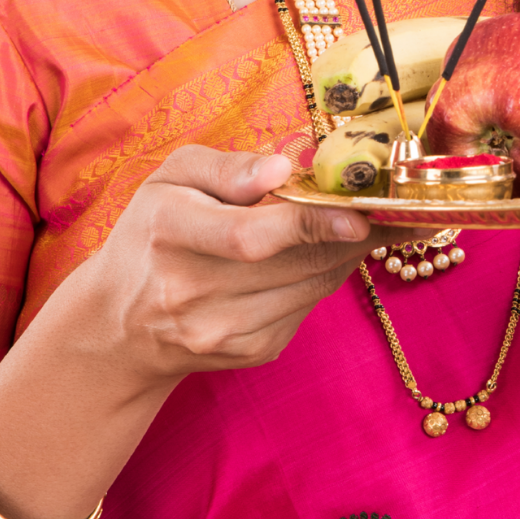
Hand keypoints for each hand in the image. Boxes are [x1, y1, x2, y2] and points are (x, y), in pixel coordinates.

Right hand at [75, 145, 373, 384]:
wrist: (120, 323)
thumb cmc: (152, 232)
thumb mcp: (172, 178)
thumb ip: (229, 167)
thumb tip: (284, 166)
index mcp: (170, 232)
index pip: (251, 235)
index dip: (313, 223)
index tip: (361, 211)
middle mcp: (193, 291)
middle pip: (295, 262)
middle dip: (355, 232)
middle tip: (399, 204)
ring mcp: (223, 331)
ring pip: (313, 285)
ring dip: (350, 251)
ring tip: (377, 219)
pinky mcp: (250, 352)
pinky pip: (308, 306)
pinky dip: (327, 274)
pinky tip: (330, 249)